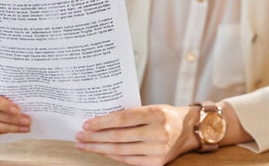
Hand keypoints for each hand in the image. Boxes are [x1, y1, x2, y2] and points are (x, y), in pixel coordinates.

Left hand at [75, 105, 199, 165]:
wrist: (189, 130)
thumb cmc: (165, 115)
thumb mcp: (151, 108)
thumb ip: (130, 114)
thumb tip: (100, 121)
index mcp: (156, 114)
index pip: (123, 119)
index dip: (102, 122)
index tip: (87, 124)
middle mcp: (158, 133)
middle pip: (119, 137)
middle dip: (95, 137)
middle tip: (79, 136)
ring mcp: (158, 150)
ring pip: (121, 151)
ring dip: (99, 148)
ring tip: (84, 145)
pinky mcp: (157, 163)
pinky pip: (128, 160)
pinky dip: (112, 156)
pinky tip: (101, 151)